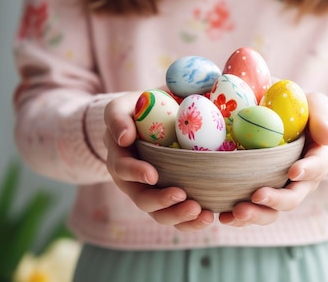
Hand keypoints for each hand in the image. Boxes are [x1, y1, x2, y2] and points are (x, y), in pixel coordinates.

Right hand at [103, 92, 214, 230]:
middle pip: (142, 199)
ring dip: (179, 216)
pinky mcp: (170, 198)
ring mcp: (151, 192)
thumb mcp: (124, 106)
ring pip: (160, 214)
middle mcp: (132, 181)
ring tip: (202, 213)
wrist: (157, 117)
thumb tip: (124, 138)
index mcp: (120, 157)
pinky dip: (191, 222)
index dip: (136, 173)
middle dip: (161, 202)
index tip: (152, 175)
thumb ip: (118, 116)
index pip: (122, 168)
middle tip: (182, 196)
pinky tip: (208, 216)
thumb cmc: (140, 109)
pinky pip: (177, 216)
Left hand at [219, 92, 327, 226]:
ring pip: (272, 211)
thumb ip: (322, 116)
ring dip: (256, 214)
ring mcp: (280, 190)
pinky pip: (252, 210)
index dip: (307, 171)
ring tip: (236, 213)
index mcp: (316, 159)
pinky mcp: (260, 194)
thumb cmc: (301, 109)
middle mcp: (301, 181)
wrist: (284, 120)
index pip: (317, 167)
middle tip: (257, 196)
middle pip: (292, 197)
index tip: (293, 171)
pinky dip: (238, 217)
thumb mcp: (315, 105)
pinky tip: (223, 217)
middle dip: (276, 200)